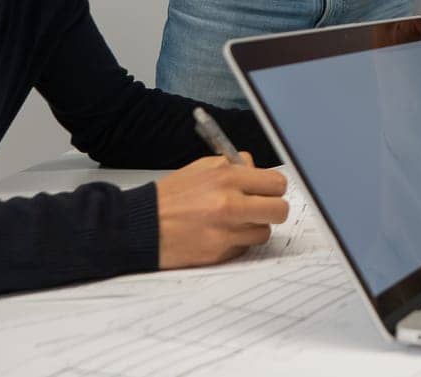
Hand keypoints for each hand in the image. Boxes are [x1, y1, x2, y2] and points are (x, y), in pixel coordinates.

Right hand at [155, 153, 289, 268]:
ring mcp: (225, 231)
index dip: (273, 188)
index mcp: (226, 177)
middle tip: (260, 209)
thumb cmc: (170, 197)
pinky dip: (237, 243)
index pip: (276, 183)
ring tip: (232, 222)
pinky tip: (218, 235)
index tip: (267, 191)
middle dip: (273, 209)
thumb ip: (233, 167)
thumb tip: (258, 170)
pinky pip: (244, 248)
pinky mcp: (219, 254)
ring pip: (264, 232)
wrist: (140, 226)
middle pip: (280, 210)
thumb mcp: (201, 168)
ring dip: (253, 228)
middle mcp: (229, 204)